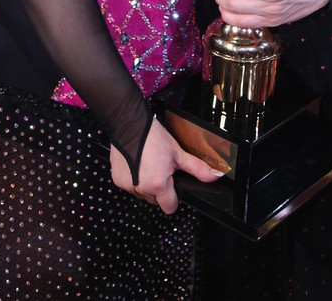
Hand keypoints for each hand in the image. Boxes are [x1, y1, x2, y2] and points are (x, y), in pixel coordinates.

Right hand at [109, 117, 223, 214]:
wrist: (129, 124)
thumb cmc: (152, 137)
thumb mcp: (178, 152)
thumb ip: (196, 168)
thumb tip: (214, 176)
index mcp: (158, 185)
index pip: (170, 207)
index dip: (174, 198)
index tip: (174, 186)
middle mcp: (142, 189)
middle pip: (156, 200)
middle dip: (160, 189)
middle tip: (162, 169)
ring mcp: (128, 186)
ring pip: (143, 193)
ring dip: (147, 184)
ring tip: (150, 165)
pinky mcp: (117, 180)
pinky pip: (131, 186)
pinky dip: (135, 179)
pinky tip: (138, 164)